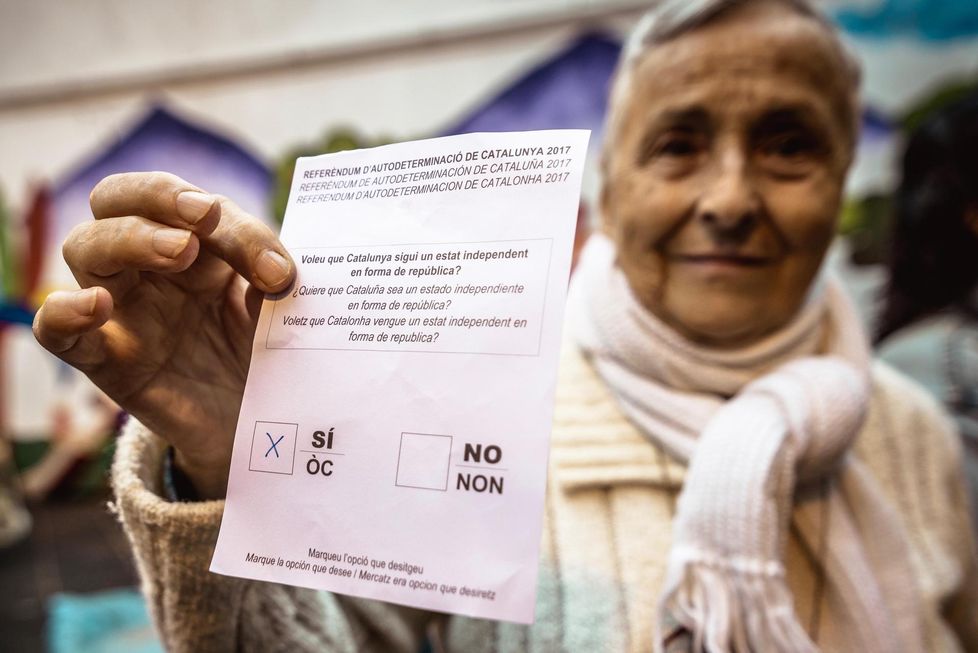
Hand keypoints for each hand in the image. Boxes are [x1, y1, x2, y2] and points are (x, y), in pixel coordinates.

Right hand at [33, 172, 295, 498]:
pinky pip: (58, 332)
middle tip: (204, 217)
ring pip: (86, 248)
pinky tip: (96, 305)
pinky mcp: (108, 361)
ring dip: (129, 238)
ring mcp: (124, 311)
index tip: (275, 266)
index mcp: (197, 247)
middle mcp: (151, 269)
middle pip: (117, 201)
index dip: (232, 224)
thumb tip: (278, 273)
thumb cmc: (264, 359)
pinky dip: (63, 312)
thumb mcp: (277, 316)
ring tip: (181, 251)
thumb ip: (273, 287)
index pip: (192, 207)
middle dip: (157, 195)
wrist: (258, 428)